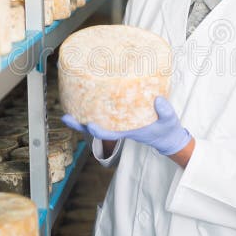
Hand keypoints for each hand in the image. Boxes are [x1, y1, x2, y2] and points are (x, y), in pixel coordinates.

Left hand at [62, 97, 190, 155]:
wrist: (166, 136)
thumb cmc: (167, 129)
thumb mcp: (170, 121)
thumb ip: (166, 111)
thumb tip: (158, 100)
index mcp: (129, 131)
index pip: (109, 134)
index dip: (97, 131)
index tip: (89, 124)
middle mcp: (119, 128)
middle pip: (94, 129)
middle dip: (79, 125)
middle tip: (64, 117)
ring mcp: (117, 124)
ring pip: (95, 122)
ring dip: (80, 117)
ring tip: (66, 110)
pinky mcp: (118, 118)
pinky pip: (101, 116)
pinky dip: (90, 110)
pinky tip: (82, 100)